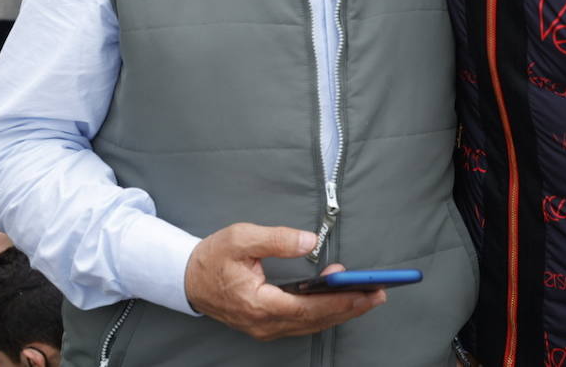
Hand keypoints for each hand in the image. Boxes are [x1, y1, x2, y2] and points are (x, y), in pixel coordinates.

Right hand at [183, 223, 384, 340]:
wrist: (186, 278)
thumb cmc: (212, 258)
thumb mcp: (241, 238)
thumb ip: (276, 239)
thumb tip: (309, 241)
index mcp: (259, 304)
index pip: (308, 307)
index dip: (339, 301)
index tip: (364, 291)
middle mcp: (265, 323)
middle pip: (316, 320)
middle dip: (350, 307)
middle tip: (379, 293)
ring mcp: (265, 327)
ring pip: (311, 324)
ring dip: (341, 311)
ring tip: (368, 296)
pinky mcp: (267, 324)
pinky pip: (302, 323)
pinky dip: (324, 313)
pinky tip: (339, 301)